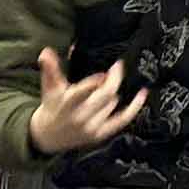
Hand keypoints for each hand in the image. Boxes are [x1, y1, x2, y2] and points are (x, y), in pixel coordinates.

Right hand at [31, 48, 148, 157]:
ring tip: (109, 82)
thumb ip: (50, 69)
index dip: (93, 84)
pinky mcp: (101, 134)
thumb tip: (46, 52)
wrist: (48, 136)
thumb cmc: (52, 107)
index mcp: (67, 104)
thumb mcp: (49, 88)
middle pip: (104, 97)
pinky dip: (135, 107)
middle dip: (113, 80)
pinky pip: (123, 119)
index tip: (103, 74)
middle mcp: (80, 117)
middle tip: (118, 66)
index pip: (81, 94)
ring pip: (112, 104)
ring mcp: (92, 127)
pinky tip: (142, 94)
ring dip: (112, 92)